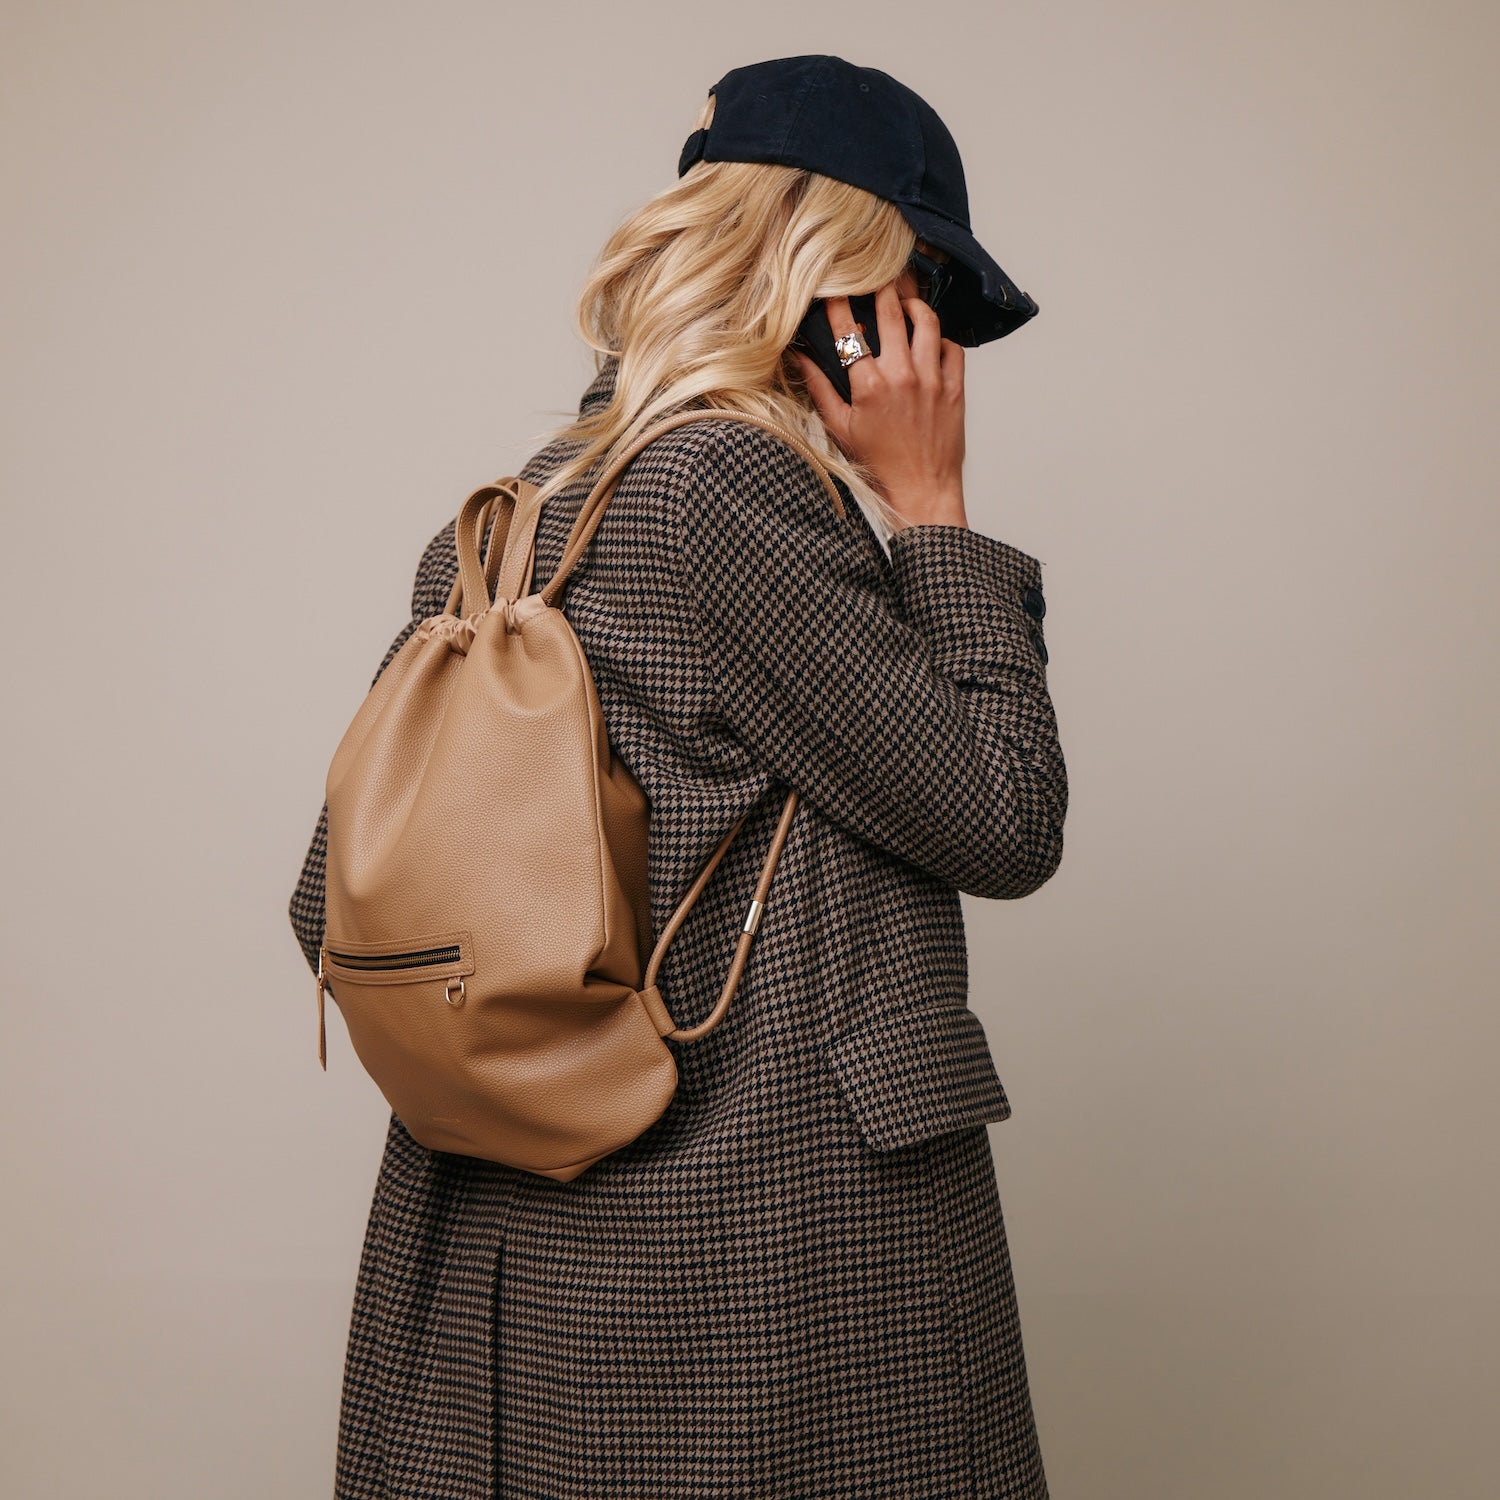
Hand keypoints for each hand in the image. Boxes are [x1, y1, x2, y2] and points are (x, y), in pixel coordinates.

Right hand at [792, 281, 967, 530]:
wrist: (921, 491)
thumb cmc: (878, 466)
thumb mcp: (840, 428)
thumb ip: (820, 389)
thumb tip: (800, 358)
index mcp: (869, 386)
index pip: (850, 329)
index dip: (840, 302)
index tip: (835, 286)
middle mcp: (902, 376)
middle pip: (890, 312)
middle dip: (881, 287)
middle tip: (876, 274)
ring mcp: (932, 379)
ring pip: (926, 321)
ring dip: (914, 305)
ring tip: (906, 301)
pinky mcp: (955, 388)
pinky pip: (952, 347)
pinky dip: (941, 338)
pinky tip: (931, 340)